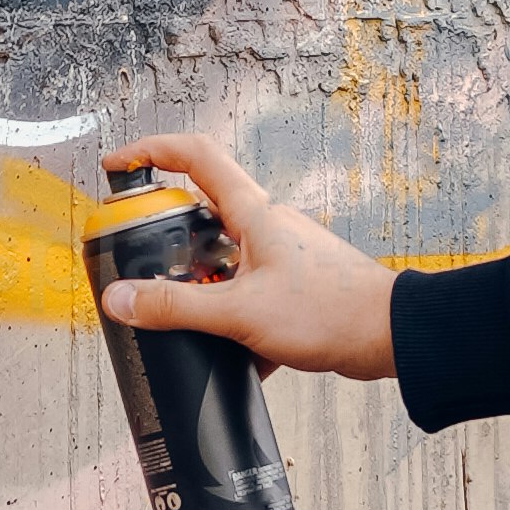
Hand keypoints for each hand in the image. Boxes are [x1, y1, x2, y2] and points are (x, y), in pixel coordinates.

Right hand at [96, 129, 396, 383]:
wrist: (390, 336)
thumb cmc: (329, 311)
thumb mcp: (239, 312)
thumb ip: (177, 306)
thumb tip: (122, 299)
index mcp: (253, 212)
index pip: (195, 156)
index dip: (151, 150)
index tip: (118, 165)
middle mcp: (267, 226)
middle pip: (203, 209)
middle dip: (166, 235)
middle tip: (139, 259)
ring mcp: (282, 255)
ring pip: (225, 258)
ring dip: (200, 284)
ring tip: (181, 318)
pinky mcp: (294, 287)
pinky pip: (249, 294)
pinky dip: (232, 320)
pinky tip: (229, 358)